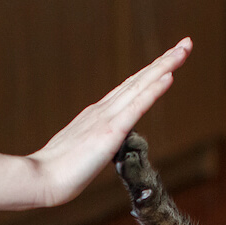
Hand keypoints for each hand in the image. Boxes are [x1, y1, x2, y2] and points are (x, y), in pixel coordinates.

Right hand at [26, 37, 191, 206]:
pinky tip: (169, 76)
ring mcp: (107, 118)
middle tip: (186, 44)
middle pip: (139, 80)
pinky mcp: (110, 132)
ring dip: (164, 65)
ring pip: (141, 85)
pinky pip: (137, 106)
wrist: (40, 179)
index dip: (150, 73)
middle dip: (164, 60)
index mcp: (97, 115)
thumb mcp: (80, 154)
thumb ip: (92, 146)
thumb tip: (100, 148)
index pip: (130, 89)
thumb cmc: (56, 173)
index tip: (169, 61)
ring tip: (183, 50)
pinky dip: (154, 89)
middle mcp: (103, 110)